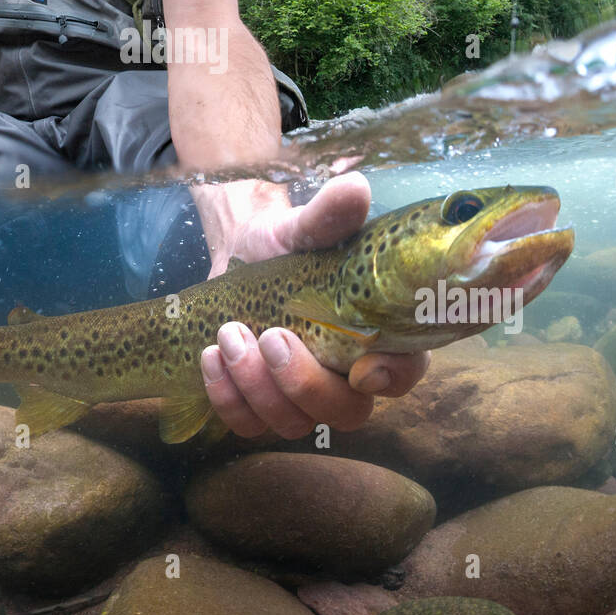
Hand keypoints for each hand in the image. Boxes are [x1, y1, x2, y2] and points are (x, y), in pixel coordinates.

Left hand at [199, 171, 429, 437]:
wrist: (237, 255)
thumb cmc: (286, 245)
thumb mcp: (303, 227)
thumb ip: (330, 216)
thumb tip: (353, 189)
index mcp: (377, 335)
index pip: (406, 373)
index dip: (391, 379)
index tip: (360, 368)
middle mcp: (346, 376)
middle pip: (346, 413)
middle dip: (303, 383)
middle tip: (271, 336)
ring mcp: (301, 398)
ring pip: (293, 424)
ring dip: (256, 386)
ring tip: (229, 333)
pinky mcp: (258, 407)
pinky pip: (248, 425)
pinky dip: (226, 396)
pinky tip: (210, 355)